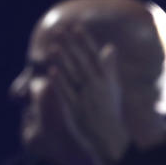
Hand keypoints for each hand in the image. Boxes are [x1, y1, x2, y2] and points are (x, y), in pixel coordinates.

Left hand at [48, 25, 130, 164]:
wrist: (109, 136)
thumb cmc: (110, 109)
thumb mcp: (114, 86)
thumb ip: (109, 66)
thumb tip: (109, 47)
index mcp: (106, 80)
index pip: (95, 57)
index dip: (85, 42)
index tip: (77, 28)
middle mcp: (97, 87)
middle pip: (82, 63)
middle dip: (71, 46)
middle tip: (60, 31)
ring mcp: (86, 98)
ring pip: (73, 76)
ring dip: (63, 61)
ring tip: (53, 47)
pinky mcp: (76, 110)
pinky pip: (67, 94)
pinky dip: (60, 83)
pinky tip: (52, 71)